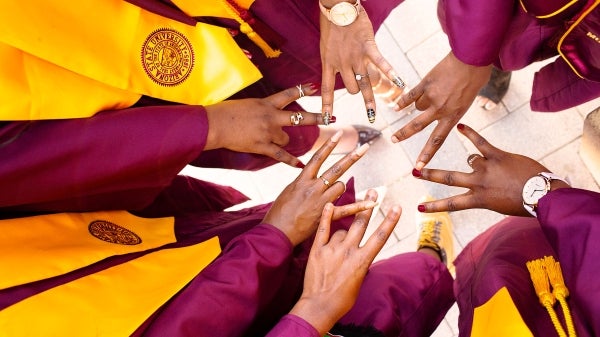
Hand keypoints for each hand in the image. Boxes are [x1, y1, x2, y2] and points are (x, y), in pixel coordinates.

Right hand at [204, 84, 325, 167]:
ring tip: (271, 141)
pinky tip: (300, 165)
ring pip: (286, 139)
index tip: (314, 87)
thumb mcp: (247, 103)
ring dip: (283, 141)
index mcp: (266, 103)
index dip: (303, 90)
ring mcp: (268, 132)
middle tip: (331, 117)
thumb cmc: (225, 112)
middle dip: (316, 117)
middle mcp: (271, 116)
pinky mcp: (262, 146)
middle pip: (300, 117)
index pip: (289, 94)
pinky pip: (280, 155)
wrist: (214, 124)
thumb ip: (260, 107)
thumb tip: (265, 109)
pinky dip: (291, 161)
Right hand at [263, 130, 370, 245]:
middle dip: (352, 157)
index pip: (318, 157)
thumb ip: (302, 180)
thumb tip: (309, 171)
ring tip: (329, 197)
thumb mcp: (288, 190)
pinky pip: (347, 209)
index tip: (339, 133)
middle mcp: (313, 188)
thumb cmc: (279, 212)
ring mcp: (321, 201)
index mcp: (302, 180)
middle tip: (365, 147)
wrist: (277, 232)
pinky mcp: (326, 216)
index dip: (329, 144)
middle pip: (336, 168)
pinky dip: (361, 206)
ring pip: (341, 186)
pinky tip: (374, 202)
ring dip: (340, 188)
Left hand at [289, 192, 400, 333]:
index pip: (380, 236)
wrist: (319, 306)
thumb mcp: (359, 280)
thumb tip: (359, 248)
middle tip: (373, 191)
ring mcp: (332, 249)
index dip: (390, 220)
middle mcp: (349, 251)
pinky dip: (326, 216)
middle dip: (368, 205)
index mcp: (363, 261)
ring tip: (339, 250)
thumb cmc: (342, 298)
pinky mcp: (317, 250)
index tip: (397, 207)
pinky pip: (323, 229)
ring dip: (343, 233)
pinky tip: (329, 205)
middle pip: (361, 223)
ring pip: (341, 230)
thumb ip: (360, 261)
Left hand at [319, 7, 403, 122]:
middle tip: (362, 91)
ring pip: (364, 83)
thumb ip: (333, 63)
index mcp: (328, 64)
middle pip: (352, 89)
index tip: (328, 121)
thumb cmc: (332, 26)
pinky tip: (400, 84)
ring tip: (372, 113)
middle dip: (357, 92)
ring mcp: (356, 57)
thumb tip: (339, 74)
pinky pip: (381, 63)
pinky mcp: (368, 47)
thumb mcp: (326, 48)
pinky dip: (391, 73)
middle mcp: (342, 64)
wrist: (339, 7)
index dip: (327, 106)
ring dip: (369, 97)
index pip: (326, 90)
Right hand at [392, 52, 492, 169]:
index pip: (437, 140)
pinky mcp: (425, 84)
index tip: (418, 166)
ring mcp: (431, 96)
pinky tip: (396, 107)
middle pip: (417, 126)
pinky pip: (410, 95)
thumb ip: (450, 109)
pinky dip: (403, 101)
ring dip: (422, 102)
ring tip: (435, 91)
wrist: (472, 58)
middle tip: (393, 140)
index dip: (426, 154)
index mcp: (453, 116)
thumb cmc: (474, 79)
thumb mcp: (466, 101)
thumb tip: (431, 110)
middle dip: (404, 134)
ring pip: (418, 106)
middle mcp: (440, 109)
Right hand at [413, 124, 562, 215]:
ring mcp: (487, 168)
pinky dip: (470, 134)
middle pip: (449, 178)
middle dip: (430, 174)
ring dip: (476, 161)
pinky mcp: (497, 155)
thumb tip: (477, 180)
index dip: (434, 207)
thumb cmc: (524, 203)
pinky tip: (460, 127)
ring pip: (471, 159)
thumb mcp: (500, 205)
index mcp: (479, 200)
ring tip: (490, 167)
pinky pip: (481, 142)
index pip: (451, 204)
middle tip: (415, 172)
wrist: (544, 194)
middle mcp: (479, 183)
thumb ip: (486, 194)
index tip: (420, 208)